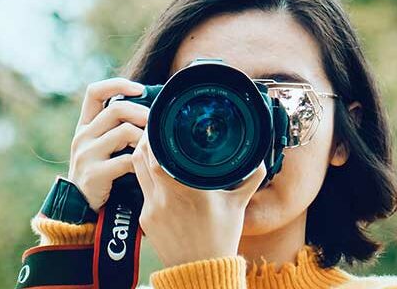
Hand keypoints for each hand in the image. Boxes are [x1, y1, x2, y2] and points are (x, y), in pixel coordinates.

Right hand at [66, 78, 149, 209]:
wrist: (80, 208)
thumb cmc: (101, 173)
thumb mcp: (102, 147)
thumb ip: (116, 129)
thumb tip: (151, 111)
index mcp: (84, 126)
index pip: (95, 92)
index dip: (118, 84)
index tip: (140, 89)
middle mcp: (83, 136)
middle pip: (116, 109)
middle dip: (142, 113)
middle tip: (157, 124)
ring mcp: (86, 154)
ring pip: (124, 132)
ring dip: (145, 138)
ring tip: (153, 148)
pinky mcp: (94, 173)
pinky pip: (126, 160)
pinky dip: (141, 162)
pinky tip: (146, 167)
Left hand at [132, 135, 266, 265]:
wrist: (201, 271)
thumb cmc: (220, 239)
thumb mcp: (238, 205)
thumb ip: (249, 179)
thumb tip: (260, 159)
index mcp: (189, 190)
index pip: (159, 155)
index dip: (155, 136)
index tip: (162, 124)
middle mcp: (165, 198)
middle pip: (141, 157)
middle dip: (145, 139)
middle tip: (155, 129)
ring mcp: (151, 208)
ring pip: (136, 170)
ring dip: (141, 155)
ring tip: (151, 145)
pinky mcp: (144, 219)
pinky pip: (141, 188)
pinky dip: (145, 176)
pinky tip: (154, 172)